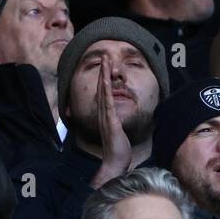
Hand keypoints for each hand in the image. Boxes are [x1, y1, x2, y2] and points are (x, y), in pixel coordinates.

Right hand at [90, 57, 134, 187]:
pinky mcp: (110, 122)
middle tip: (104, 55)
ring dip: (104, 75)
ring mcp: (105, 117)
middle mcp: (102, 113)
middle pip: (101, 88)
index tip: (107, 65)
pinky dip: (106, 91)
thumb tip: (118, 118)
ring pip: (103, 92)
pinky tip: (106, 80)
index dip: (104, 78)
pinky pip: (108, 103)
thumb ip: (116, 123)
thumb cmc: (118, 149)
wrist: (115, 162)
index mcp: (105, 114)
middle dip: (103, 71)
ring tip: (105, 61)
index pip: (104, 92)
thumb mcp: (118, 132)